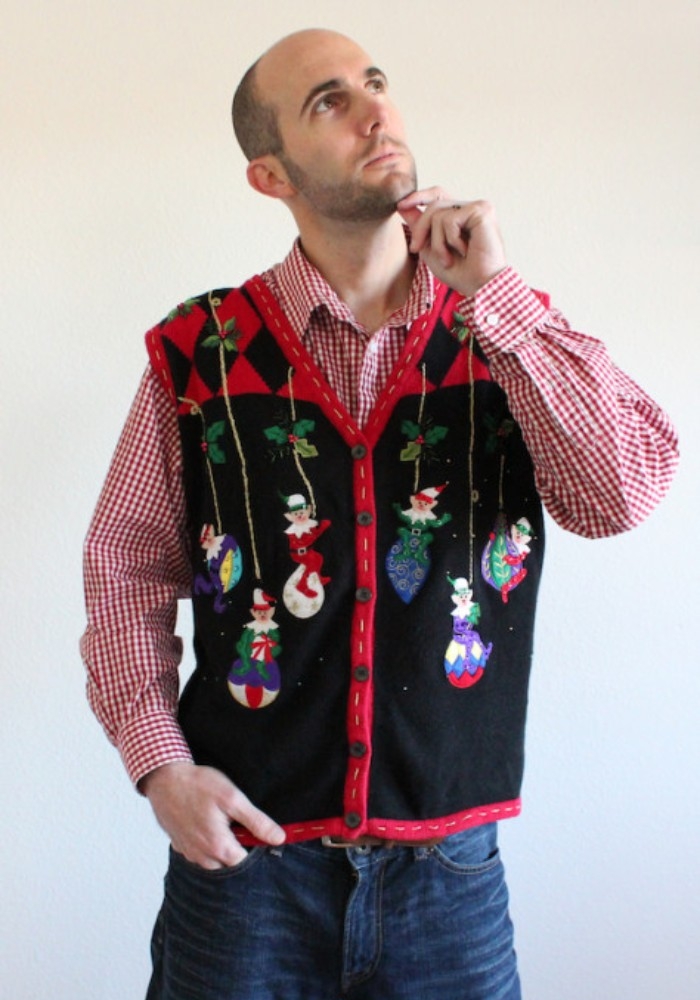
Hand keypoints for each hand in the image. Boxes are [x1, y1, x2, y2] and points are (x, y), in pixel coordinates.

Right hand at [141, 762, 285, 868]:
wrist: (164, 778)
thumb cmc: (197, 785)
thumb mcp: (233, 798)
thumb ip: (256, 821)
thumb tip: (278, 838)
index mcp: (218, 846)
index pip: (245, 863)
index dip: (255, 849)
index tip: (255, 833)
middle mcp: (202, 856)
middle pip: (229, 865)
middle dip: (237, 849)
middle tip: (238, 825)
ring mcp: (188, 852)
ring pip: (213, 862)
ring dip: (221, 849)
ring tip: (222, 823)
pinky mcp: (179, 845)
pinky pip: (198, 854)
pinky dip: (206, 845)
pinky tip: (206, 825)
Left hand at [396, 189, 506, 297]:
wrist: (480, 286)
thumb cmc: (461, 272)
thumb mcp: (431, 248)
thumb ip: (420, 227)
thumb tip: (402, 205)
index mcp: (461, 215)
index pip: (438, 195)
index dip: (419, 197)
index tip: (400, 205)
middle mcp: (471, 208)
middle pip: (434, 205)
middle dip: (420, 228)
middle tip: (416, 249)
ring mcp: (478, 208)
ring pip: (439, 213)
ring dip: (437, 242)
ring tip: (449, 259)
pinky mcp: (482, 211)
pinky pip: (450, 219)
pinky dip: (450, 239)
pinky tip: (464, 251)